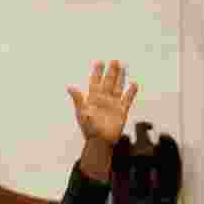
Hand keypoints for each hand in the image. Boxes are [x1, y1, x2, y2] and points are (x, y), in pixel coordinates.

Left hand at [67, 60, 138, 179]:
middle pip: (108, 82)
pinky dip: (131, 92)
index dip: (97, 73)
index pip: (95, 82)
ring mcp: (113, 104)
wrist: (100, 142)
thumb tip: (69, 87)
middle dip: (111, 71)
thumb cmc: (89, 129)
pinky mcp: (121, 111)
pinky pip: (127, 99)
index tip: (99, 62)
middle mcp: (103, 100)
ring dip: (120, 77)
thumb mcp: (82, 113)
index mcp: (92, 99)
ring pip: (117, 87)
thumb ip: (78, 99)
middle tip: (114, 60)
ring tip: (123, 66)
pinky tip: (134, 84)